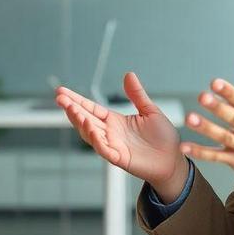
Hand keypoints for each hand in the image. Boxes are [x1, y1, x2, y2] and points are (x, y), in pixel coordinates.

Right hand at [55, 72, 186, 197]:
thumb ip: (137, 94)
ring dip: (80, 122)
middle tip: (59, 98)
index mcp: (115, 121)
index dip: (77, 100)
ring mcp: (113, 146)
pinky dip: (96, 139)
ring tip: (72, 110)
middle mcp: (110, 133)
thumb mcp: (150, 111)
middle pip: (85, 119)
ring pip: (90, 134)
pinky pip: (104, 149)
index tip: (62, 91)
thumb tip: (128, 74)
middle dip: (72, 109)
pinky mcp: (120, 158)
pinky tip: (89, 128)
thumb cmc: (163, 138)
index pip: (91, 108)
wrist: (174, 160)